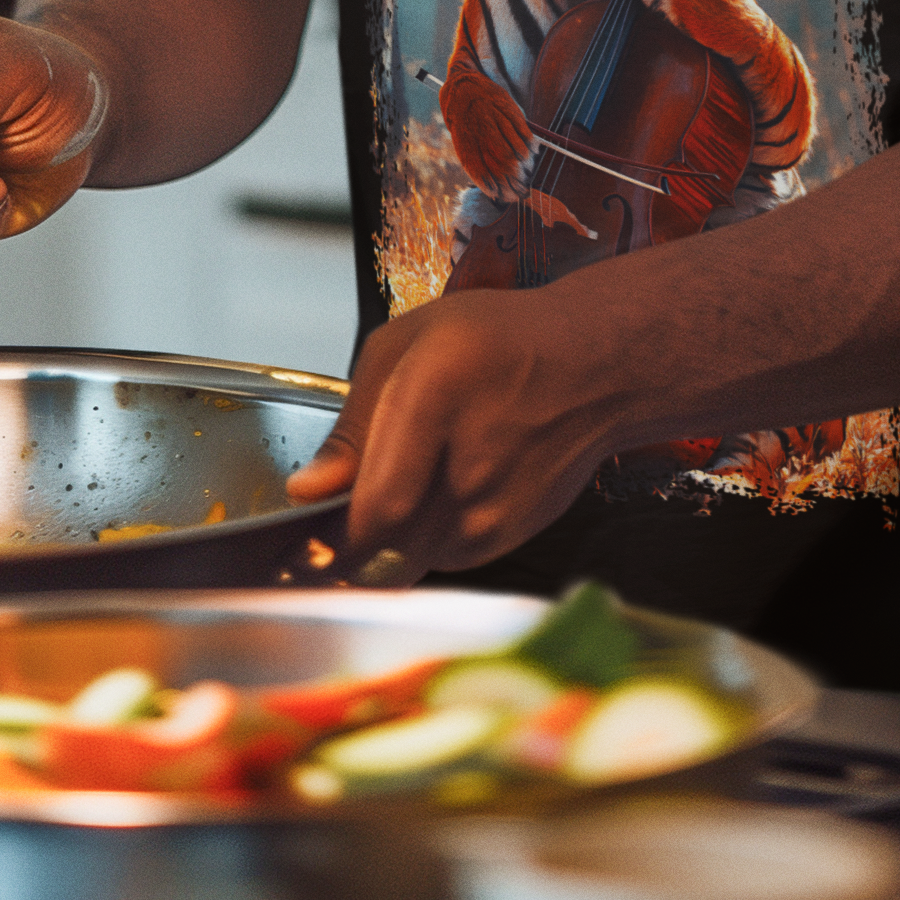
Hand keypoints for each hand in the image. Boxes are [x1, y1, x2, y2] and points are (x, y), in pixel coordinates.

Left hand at [283, 289, 622, 579]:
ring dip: (390, 535)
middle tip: (344, 503)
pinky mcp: (510, 539)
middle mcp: (469, 468)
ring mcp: (496, 513)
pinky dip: (427, 536)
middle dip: (350, 533)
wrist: (594, 366)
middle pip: (383, 544)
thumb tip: (309, 489)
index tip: (306, 526)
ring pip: (409, 558)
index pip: (375, 507)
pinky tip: (443, 487)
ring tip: (409, 477)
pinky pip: (444, 558)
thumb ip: (351, 422)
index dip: (331, 530)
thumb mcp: (406, 344)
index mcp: (434, 398)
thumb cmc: (497, 341)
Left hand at [440, 60, 538, 203]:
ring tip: (528, 173)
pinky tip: (533, 153)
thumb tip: (494, 190)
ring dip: (525, 166)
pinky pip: (522, 130)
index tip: (508, 197)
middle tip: (523, 190)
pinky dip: (530, 145)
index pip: (485, 175)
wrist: (462, 88)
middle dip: (515, 182)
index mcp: (468, 145)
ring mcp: (495, 120)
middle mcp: (481, 134)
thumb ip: (477, 164)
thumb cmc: (465, 123)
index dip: (499, 190)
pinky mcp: (507, 108)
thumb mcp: (464, 144)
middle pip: (503, 165)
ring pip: (514, 149)